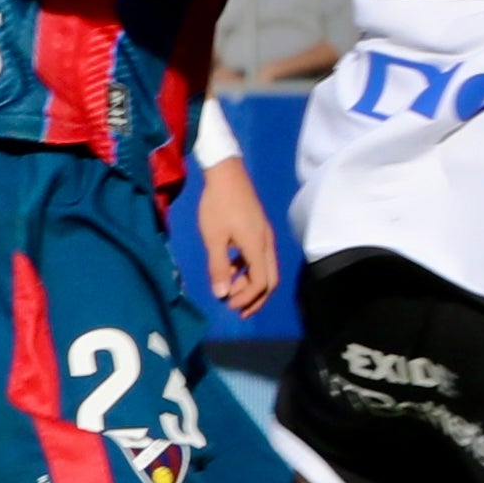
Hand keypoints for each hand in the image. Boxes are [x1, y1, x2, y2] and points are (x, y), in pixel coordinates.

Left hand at [193, 153, 277, 315]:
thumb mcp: (213, 238)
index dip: (247, 298)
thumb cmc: (217, 205)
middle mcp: (266, 243)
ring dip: (250, 284)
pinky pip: (259, 257)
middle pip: (270, 280)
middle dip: (255, 298)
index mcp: (257, 246)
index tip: (228, 304)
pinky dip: (247, 269)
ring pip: (265, 269)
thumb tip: (221, 294)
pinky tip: (231, 270)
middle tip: (237, 309)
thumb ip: (218, 267)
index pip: (261, 282)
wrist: (226, 173)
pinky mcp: (258, 229)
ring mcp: (264, 236)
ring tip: (230, 292)